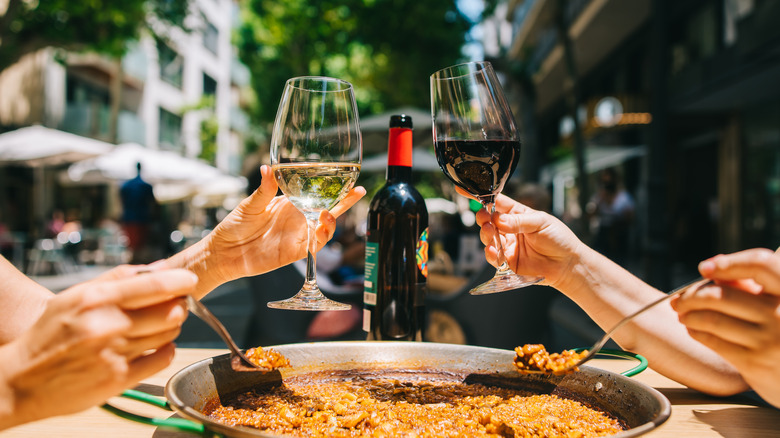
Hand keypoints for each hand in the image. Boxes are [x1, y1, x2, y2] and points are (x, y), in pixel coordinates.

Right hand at [0, 266, 195, 428]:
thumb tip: (158, 267)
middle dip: (178, 305)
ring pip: (170, 334)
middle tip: (172, 304)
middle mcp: (107, 326)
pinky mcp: (119, 379)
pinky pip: (163, 358)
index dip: (181, 281)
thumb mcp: (75, 296)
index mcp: (96, 299)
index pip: (155, 285)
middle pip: (171, 311)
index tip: (189, 280)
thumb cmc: (50, 334)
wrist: (21, 380)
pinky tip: (151, 347)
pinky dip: (164, 350)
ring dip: (169, 328)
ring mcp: (114, 354)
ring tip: (153, 326)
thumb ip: (117, 279)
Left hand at [166, 165, 365, 293]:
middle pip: (328, 211)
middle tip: (357, 192)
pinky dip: (320, 239)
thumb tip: (268, 168)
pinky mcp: (294, 253)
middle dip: (345, 202)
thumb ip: (264, 190)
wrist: (224, 252)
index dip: (333, 189)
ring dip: (331, 222)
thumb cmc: (235, 225)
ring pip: (324, 230)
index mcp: (289, 204)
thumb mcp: (250, 204)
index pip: (316, 194)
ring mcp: (297, 236)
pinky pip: (314, 248)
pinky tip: (320, 230)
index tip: (349, 179)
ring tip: (328, 214)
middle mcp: (298, 219)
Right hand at [473, 192, 584, 288]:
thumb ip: (518, 221)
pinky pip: (493, 257)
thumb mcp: (541, 222)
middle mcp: (510, 229)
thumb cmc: (559, 239)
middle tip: (485, 218)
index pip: (496, 202)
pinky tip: (493, 251)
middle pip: (488, 220)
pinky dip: (490, 254)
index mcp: (518, 214)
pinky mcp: (507, 262)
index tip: (465, 190)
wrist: (567, 265)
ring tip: (490, 232)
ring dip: (485, 234)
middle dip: (483, 218)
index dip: (481, 196)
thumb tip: (498, 219)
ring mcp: (508, 245)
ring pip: (488, 238)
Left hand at [671, 248, 779, 406]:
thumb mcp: (775, 303)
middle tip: (679, 298)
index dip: (729, 263)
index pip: (761, 264)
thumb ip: (750, 285)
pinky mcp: (755, 363)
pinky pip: (713, 340)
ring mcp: (771, 340)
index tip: (704, 268)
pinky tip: (692, 328)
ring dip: (688, 314)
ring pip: (711, 318)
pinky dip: (696, 331)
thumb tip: (713, 268)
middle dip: (691, 295)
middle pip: (722, 294)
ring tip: (682, 312)